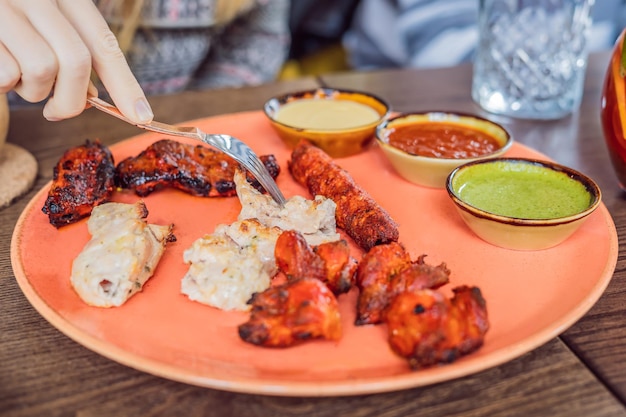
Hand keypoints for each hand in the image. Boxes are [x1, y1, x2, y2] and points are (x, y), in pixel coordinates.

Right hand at [0, 0, 152, 123]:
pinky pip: (5, 74)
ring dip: (33, 90)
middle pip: (76, 61)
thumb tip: (94, 94)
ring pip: (41, 70)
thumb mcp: (43, 25)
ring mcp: (3, 7)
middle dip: (73, 99)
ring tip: (16, 76)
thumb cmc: (7, 22)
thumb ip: (70, 51)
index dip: (125, 84)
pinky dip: (4, 84)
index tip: (141, 115)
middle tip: (58, 111)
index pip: (103, 42)